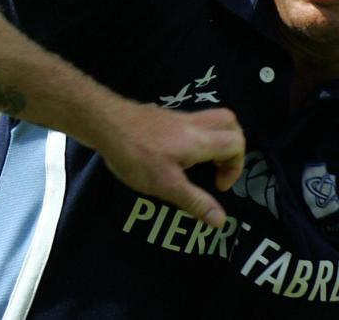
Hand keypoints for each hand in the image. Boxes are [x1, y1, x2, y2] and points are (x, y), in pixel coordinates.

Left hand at [91, 102, 244, 228]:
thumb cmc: (135, 154)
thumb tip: (221, 221)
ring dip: (212, 141)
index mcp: (200, 139)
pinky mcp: (159, 117)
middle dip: (232, 146)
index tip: (217, 185)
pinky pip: (188, 123)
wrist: (101, 121)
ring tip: (197, 163)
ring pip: (208, 120)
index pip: (237, 143)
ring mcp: (174, 117)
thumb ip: (194, 201)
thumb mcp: (165, 185)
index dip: (236, 167)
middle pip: (228, 122)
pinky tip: (173, 156)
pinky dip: (192, 137)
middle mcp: (191, 123)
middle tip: (216, 167)